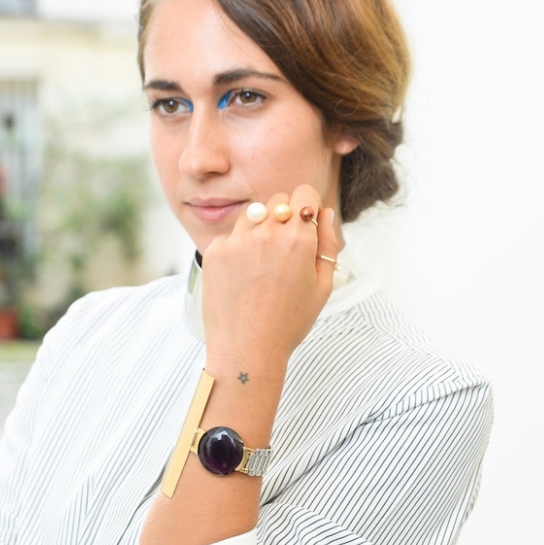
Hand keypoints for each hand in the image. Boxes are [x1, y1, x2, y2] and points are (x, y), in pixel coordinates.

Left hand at [201, 185, 338, 371]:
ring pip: (252, 214)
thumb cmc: (288, 324)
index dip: (306, 209)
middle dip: (284, 217)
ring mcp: (238, 241)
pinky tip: (242, 276)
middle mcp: (268, 233)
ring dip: (259, 228)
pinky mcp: (215, 252)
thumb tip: (323, 213)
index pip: (304, 194)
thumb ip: (328, 243)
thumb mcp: (323, 287)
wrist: (246, 350)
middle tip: (282, 250)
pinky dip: (237, 249)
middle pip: (278, 201)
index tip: (304, 225)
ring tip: (261, 263)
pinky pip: (230, 236)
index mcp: (299, 240)